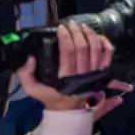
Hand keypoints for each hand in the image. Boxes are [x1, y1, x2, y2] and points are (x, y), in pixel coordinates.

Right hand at [17, 24, 131, 115]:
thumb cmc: (50, 97)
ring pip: (97, 48)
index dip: (66, 37)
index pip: (69, 52)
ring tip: (83, 26)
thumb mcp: (32, 89)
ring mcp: (95, 73)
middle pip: (84, 47)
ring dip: (90, 34)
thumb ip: (25, 75)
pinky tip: (97, 35)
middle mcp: (83, 74)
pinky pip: (108, 54)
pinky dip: (105, 43)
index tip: (61, 28)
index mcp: (66, 77)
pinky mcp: (103, 72)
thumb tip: (29, 58)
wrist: (69, 110)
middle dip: (77, 32)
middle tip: (71, 24)